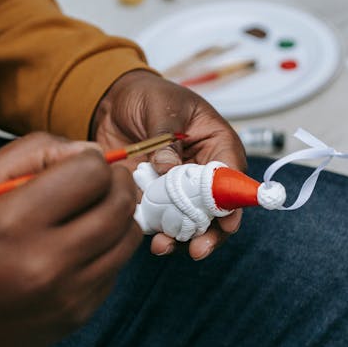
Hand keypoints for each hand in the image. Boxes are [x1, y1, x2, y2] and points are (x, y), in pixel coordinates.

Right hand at [0, 133, 142, 346]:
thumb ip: (30, 153)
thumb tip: (89, 150)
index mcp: (12, 223)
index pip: (91, 173)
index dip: (90, 160)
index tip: (77, 165)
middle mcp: (46, 263)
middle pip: (119, 204)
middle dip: (115, 183)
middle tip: (99, 181)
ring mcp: (68, 294)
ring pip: (128, 237)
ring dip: (119, 216)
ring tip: (93, 211)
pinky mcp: (80, 314)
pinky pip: (117, 267)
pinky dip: (108, 249)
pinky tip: (80, 247)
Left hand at [90, 70, 245, 259]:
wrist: (114, 101)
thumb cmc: (150, 97)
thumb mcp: (163, 108)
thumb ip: (167, 137)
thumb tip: (168, 167)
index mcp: (217, 146)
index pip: (233, 178)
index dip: (233, 203)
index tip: (226, 224)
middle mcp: (202, 173)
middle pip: (216, 210)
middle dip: (209, 233)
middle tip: (198, 249)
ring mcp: (178, 189)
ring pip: (189, 222)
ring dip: (180, 238)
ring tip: (163, 247)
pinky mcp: (154, 199)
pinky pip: (159, 222)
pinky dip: (155, 233)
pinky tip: (147, 240)